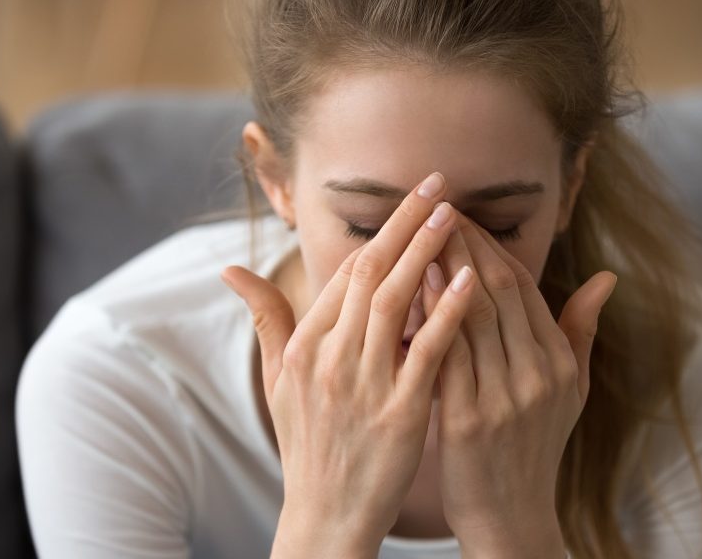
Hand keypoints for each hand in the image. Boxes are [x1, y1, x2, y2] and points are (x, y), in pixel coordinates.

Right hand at [221, 172, 476, 557]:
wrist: (325, 516)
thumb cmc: (308, 445)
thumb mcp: (277, 382)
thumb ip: (266, 320)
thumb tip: (230, 269)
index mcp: (306, 346)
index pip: (345, 273)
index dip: (380, 232)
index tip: (410, 200)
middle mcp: (330, 358)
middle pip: (370, 273)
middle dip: (406, 224)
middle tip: (439, 184)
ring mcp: (363, 384)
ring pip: (395, 302)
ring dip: (426, 253)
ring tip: (455, 215)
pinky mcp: (398, 413)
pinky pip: (425, 352)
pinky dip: (448, 313)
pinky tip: (471, 280)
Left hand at [420, 215, 616, 557]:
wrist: (511, 517)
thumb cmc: (534, 447)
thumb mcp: (572, 391)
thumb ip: (581, 331)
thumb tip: (606, 277)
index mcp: (560, 364)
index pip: (524, 287)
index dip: (490, 247)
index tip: (459, 217)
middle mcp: (537, 376)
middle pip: (498, 292)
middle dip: (463, 244)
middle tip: (433, 209)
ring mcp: (504, 399)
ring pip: (470, 315)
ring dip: (442, 270)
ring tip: (416, 235)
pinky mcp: (467, 421)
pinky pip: (445, 356)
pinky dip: (428, 318)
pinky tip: (408, 291)